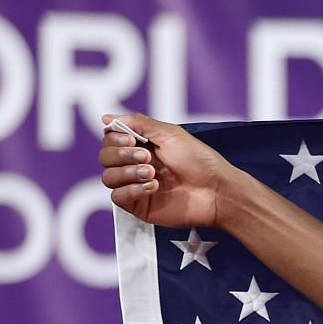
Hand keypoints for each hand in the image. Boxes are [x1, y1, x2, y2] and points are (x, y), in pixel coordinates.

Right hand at [97, 112, 232, 229]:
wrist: (217, 191)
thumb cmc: (200, 161)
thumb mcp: (170, 134)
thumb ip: (138, 123)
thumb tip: (106, 118)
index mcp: (142, 147)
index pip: (110, 140)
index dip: (115, 139)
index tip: (132, 140)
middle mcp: (136, 166)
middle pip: (105, 158)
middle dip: (122, 155)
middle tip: (147, 157)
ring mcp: (137, 187)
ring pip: (108, 177)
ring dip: (127, 172)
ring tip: (152, 173)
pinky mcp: (140, 206)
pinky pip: (117, 198)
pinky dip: (131, 190)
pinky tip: (153, 187)